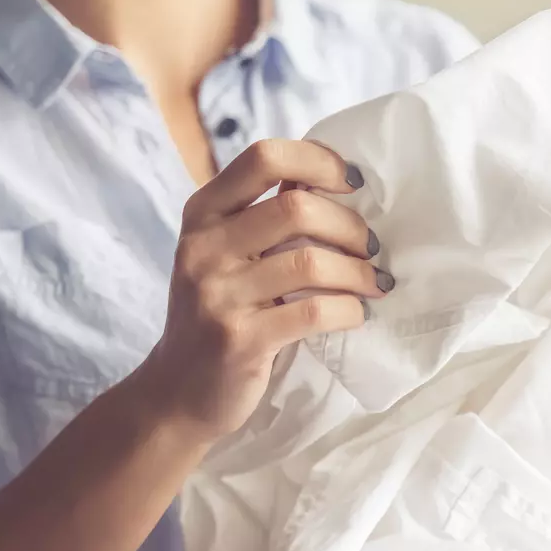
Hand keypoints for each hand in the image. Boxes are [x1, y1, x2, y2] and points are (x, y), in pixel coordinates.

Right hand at [143, 139, 389, 438]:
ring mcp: (218, 295)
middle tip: (371, 249)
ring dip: (357, 272)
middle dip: (350, 226)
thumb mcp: (225, 254)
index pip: (263, 157)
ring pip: (310, 261)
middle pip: (296, 207)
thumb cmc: (218, 314)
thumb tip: (330, 175)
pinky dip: (348, 310)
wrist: (177, 393)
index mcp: (203, 214)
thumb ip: (263, 216)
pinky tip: (355, 314)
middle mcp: (204, 247)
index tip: (353, 182)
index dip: (318, 161)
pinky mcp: (240, 340)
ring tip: (373, 283)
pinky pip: (314, 311)